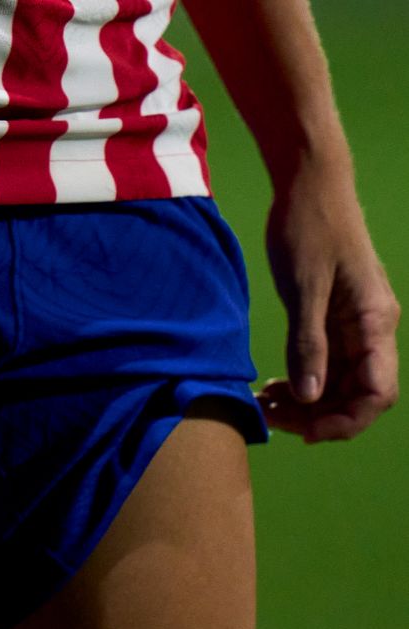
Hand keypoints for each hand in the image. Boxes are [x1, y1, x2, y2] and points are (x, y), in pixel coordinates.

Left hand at [258, 158, 399, 441]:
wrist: (308, 186)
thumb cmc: (308, 229)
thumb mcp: (303, 289)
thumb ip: (308, 344)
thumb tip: (310, 397)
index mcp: (375, 323)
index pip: (377, 392)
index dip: (345, 420)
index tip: (303, 430)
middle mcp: (371, 330)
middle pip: (356, 395)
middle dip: (317, 415)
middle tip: (269, 418)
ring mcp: (353, 326)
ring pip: (338, 383)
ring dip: (306, 401)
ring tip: (263, 404)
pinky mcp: (333, 319)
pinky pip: (324, 364)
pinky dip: (301, 380)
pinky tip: (271, 387)